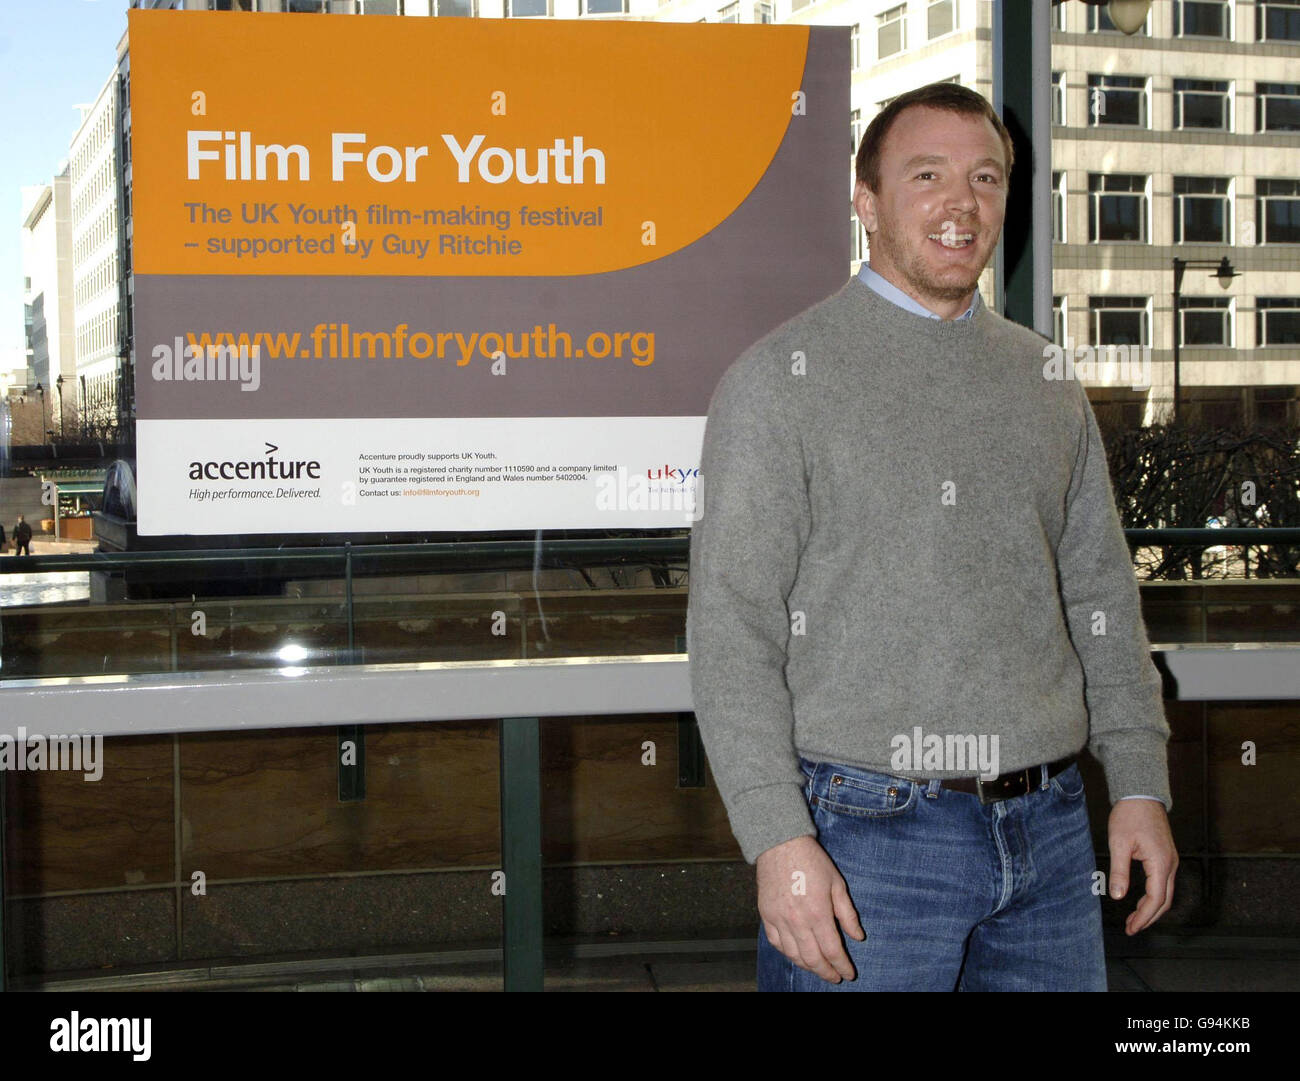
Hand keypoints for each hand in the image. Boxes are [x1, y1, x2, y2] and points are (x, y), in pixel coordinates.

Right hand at [756, 834, 864, 983]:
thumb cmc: (812, 861)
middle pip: (813, 958)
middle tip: (835, 977)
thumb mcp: (837, 884)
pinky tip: (796, 955)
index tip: (848, 974)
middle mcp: (797, 921)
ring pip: (793, 955)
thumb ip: (847, 914)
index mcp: (818, 914)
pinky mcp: (766, 915)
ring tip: (817, 968)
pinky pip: (776, 942)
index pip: (832, 950)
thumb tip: (857, 937)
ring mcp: (779, 919)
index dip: (842, 966)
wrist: (780, 843)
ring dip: (807, 966)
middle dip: (826, 972)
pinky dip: (787, 953)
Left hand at [1106, 799, 1177, 934]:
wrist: (1141, 794)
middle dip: (1148, 917)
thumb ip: (1119, 871)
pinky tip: (1140, 901)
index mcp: (1161, 862)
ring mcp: (1171, 860)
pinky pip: (1163, 883)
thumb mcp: (1119, 843)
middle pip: (1165, 900)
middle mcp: (1171, 864)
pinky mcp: (1166, 857)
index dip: (1143, 916)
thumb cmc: (1129, 815)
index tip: (1131, 928)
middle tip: (1131, 928)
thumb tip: (1118, 896)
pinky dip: (1154, 896)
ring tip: (1134, 919)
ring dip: (1152, 908)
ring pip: (1166, 893)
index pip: (1156, 898)